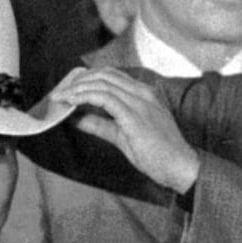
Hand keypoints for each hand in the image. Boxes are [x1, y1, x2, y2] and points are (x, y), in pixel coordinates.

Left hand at [50, 67, 200, 193]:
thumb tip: (77, 118)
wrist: (181, 167)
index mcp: (143, 94)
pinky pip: (104, 98)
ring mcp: (140, 101)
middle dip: (79, 81)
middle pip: (104, 75)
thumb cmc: (157, 154)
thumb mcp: (122, 136)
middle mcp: (142, 92)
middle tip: (60, 92)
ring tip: (61, 97)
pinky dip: (85, 97)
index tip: (69, 88)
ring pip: (102, 84)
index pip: (111, 75)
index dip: (87, 79)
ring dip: (77, 89)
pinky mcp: (134, 115)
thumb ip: (100, 125)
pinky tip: (72, 103)